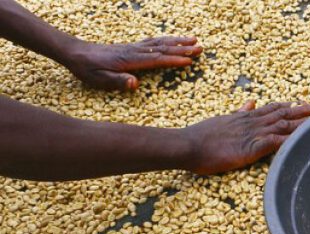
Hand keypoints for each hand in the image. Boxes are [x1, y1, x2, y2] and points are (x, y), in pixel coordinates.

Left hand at [61, 36, 201, 91]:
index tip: (189, 61)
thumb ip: (118, 81)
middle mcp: (134, 51)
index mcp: (129, 60)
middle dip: (182, 48)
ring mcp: (133, 47)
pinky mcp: (131, 46)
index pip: (156, 60)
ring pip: (159, 43)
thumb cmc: (87, 69)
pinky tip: (172, 40)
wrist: (75, 53)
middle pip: (162, 48)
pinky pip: (153, 42)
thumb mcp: (99, 80)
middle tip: (200, 48)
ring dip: (178, 41)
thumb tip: (135, 84)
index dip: (173, 60)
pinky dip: (166, 40)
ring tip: (194, 40)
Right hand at [182, 101, 309, 174]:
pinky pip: (275, 142)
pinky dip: (290, 140)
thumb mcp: (223, 120)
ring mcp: (253, 134)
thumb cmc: (201, 137)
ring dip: (303, 123)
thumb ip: (239, 112)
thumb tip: (250, 103)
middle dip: (304, 111)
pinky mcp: (251, 147)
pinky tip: (303, 140)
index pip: (273, 108)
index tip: (305, 103)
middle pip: (284, 114)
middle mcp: (253, 122)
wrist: (188, 145)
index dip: (290, 106)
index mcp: (246, 117)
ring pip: (284, 125)